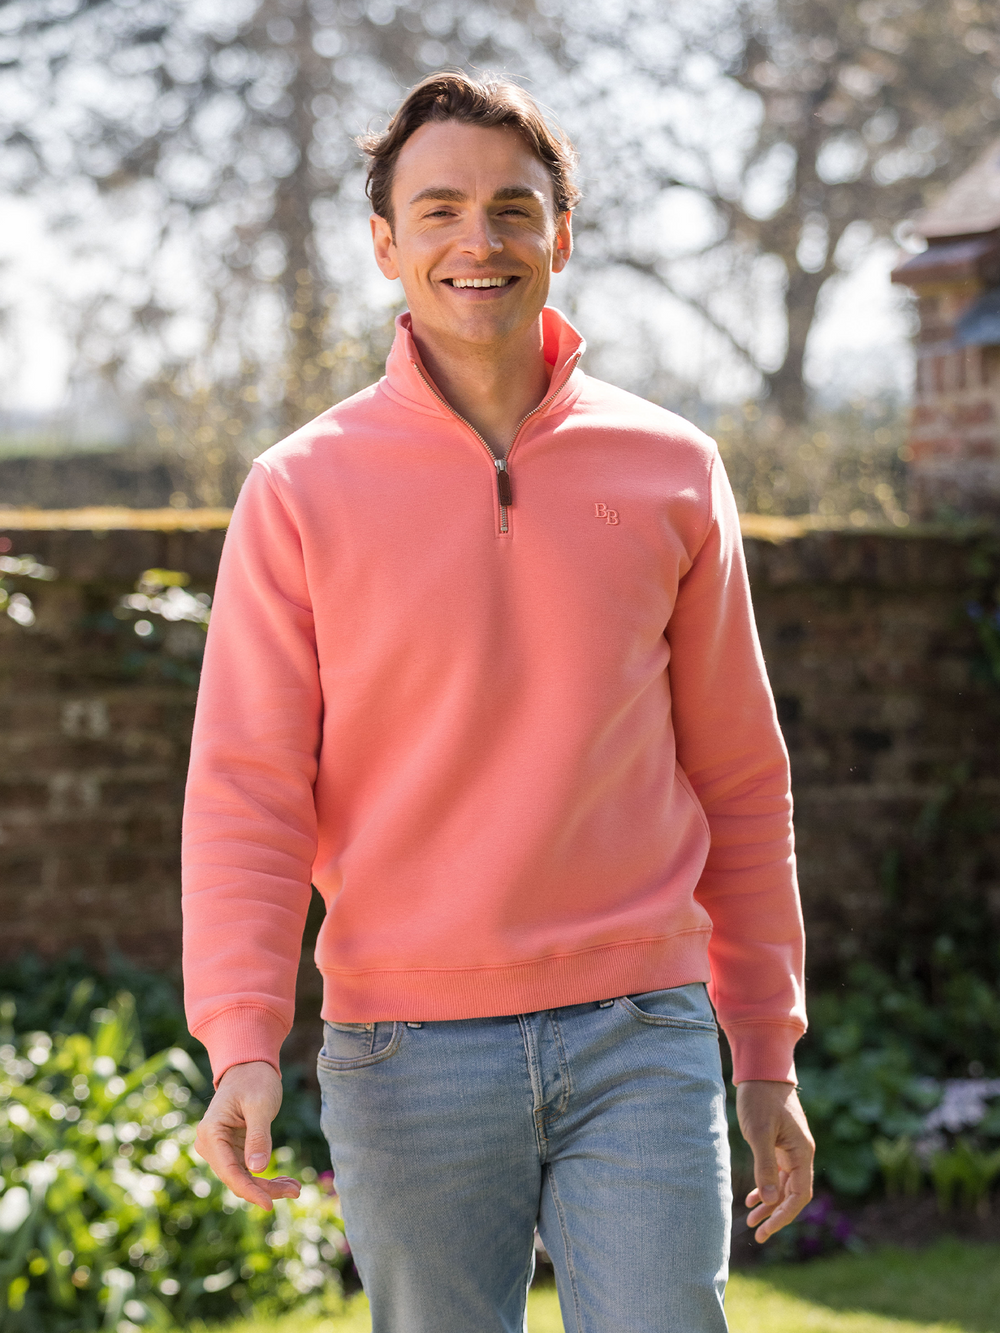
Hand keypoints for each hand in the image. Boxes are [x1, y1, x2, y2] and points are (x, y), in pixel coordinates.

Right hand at [194, 1060, 301, 1210]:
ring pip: (244, 1178)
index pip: (229, 1172)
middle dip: (266, 1189)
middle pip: (237, 1178)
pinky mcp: (231, 1150)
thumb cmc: (254, 1080)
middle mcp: (210, 1145)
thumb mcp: (260, 1105)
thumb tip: (257, 1169)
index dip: (250, 1191)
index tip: (270, 1204)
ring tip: (296, 1187)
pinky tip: (286, 1180)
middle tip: (297, 1190)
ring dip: (268, 1185)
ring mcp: (220, 1149)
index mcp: (211, 1133)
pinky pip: (247, 1170)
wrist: (249, 1066)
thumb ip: (258, 1136)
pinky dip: (265, 1177)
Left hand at [736, 1080, 813, 1242]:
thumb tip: (771, 1199)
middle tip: (757, 1233)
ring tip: (751, 1219)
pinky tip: (753, 1197)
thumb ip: (766, 1166)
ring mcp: (792, 1149)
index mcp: (802, 1152)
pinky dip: (766, 1186)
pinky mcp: (781, 1143)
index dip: (785, 1215)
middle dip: (776, 1214)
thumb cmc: (760, 1098)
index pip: (799, 1194)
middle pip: (793, 1194)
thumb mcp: (759, 1132)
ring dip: (769, 1203)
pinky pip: (778, 1172)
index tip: (767, 1229)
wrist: (762, 1069)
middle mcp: (801, 1153)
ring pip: (784, 1185)